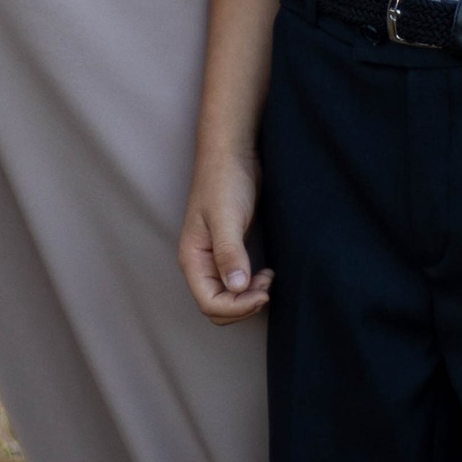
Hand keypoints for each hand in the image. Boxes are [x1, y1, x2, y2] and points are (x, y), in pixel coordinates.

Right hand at [179, 150, 270, 323]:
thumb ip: (229, 252)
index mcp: (192, 258)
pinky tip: (266, 273)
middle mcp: (200, 263)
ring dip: (248, 297)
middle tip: (267, 287)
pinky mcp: (229, 252)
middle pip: (217, 307)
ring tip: (268, 278)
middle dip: (242, 305)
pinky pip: (237, 284)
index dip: (236, 307)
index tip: (263, 293)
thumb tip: (237, 287)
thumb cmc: (224, 180)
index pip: (209, 303)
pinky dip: (252, 286)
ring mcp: (214, 259)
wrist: (232, 154)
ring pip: (228, 298)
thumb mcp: (227, 216)